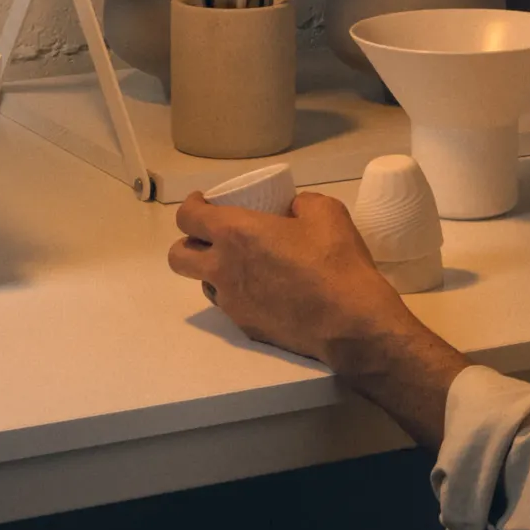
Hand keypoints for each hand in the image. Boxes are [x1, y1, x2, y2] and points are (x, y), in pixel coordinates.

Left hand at [171, 189, 473, 450]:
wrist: (351, 323)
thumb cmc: (336, 261)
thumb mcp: (326, 212)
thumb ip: (299, 203)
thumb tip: (291, 209)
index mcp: (235, 234)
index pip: (187, 217)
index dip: (191, 205)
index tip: (204, 201)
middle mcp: (223, 269)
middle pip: (178, 256)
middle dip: (188, 242)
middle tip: (213, 235)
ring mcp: (232, 303)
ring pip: (202, 284)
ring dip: (212, 271)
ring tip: (242, 264)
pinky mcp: (246, 328)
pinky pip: (228, 305)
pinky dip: (236, 294)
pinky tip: (265, 291)